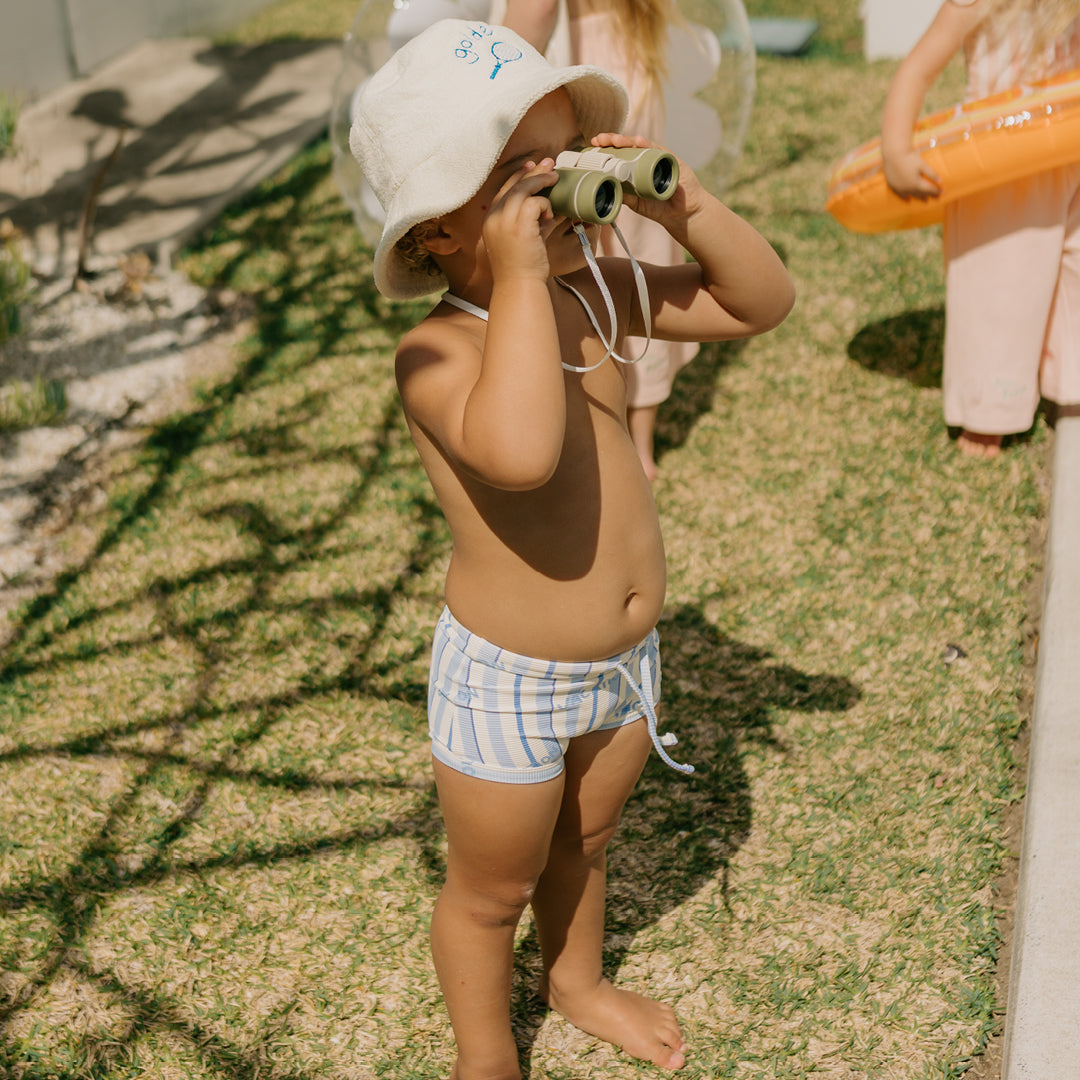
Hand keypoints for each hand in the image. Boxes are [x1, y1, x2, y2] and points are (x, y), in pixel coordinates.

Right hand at [482, 158, 561, 282]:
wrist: (519, 285)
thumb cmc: (522, 268)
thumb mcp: (523, 240)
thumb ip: (532, 223)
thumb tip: (548, 209)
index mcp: (491, 221)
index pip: (504, 190)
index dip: (518, 176)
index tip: (531, 166)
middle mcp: (494, 217)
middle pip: (513, 185)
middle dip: (532, 171)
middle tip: (549, 163)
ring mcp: (504, 220)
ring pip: (523, 188)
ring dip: (541, 181)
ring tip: (556, 178)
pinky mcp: (519, 224)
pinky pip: (534, 202)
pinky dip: (545, 206)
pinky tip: (550, 216)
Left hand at [588, 132, 705, 221]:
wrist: (682, 213)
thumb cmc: (659, 206)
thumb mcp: (636, 202)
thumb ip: (623, 195)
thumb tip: (605, 188)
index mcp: (635, 168)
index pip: (619, 154)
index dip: (606, 150)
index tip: (593, 147)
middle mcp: (645, 160)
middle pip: (626, 146)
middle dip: (612, 141)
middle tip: (598, 140)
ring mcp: (657, 157)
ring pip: (639, 145)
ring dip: (626, 140)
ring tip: (614, 140)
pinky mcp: (670, 159)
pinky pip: (657, 149)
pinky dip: (647, 145)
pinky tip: (638, 142)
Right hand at [882, 149, 941, 199]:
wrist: (893, 155)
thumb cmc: (909, 158)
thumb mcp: (922, 165)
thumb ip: (931, 173)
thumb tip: (940, 180)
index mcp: (916, 183)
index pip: (929, 189)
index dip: (936, 190)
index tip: (943, 192)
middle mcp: (908, 188)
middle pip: (921, 193)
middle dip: (930, 195)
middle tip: (937, 197)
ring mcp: (900, 188)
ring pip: (912, 195)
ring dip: (919, 197)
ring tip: (925, 200)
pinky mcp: (893, 186)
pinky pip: (900, 195)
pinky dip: (905, 197)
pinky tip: (908, 199)